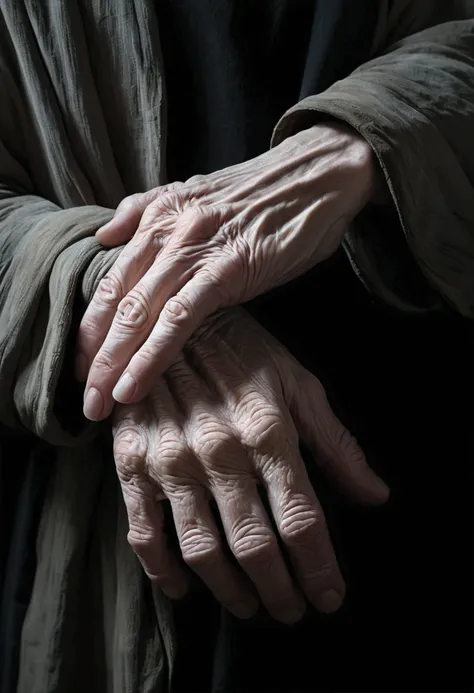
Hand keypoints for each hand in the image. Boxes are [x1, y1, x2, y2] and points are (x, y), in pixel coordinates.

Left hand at [78, 123, 374, 420]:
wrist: (315, 175)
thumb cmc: (261, 194)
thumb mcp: (194, 192)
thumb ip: (144, 212)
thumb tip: (105, 235)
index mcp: (157, 217)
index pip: (110, 281)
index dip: (89, 326)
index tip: (80, 364)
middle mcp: (166, 232)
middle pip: (117, 301)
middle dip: (94, 354)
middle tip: (84, 398)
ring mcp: (194, 250)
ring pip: (140, 312)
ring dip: (114, 362)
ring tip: (100, 403)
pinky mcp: (226, 268)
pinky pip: (180, 318)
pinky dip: (153, 354)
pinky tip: (135, 383)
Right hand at [113, 309, 388, 622]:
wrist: (171, 322)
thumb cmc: (244, 352)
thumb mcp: (299, 385)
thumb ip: (336, 445)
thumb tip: (375, 496)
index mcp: (268, 431)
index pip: (302, 520)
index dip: (320, 568)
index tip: (329, 596)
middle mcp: (220, 451)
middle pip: (255, 545)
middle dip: (279, 590)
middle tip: (291, 611)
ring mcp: (171, 460)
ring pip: (201, 549)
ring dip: (230, 591)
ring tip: (249, 607)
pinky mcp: (133, 463)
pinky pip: (144, 533)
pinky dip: (164, 572)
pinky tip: (185, 589)